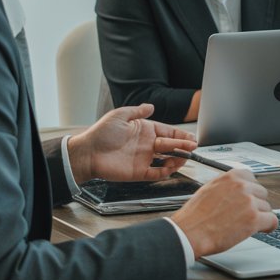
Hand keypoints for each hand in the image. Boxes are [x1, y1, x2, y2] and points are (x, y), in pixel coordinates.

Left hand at [69, 104, 196, 181]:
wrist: (87, 153)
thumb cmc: (101, 134)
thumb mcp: (119, 116)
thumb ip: (137, 111)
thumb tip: (151, 106)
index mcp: (145, 131)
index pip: (168, 133)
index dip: (181, 136)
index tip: (191, 138)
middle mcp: (146, 145)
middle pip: (171, 146)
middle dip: (183, 146)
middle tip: (192, 147)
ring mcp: (143, 159)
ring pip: (167, 160)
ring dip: (178, 159)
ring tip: (185, 157)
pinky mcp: (139, 173)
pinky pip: (156, 174)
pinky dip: (166, 172)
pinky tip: (172, 167)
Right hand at [169, 169, 277, 257]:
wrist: (189, 233)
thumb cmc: (194, 216)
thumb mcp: (210, 189)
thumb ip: (227, 186)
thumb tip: (240, 189)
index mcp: (231, 177)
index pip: (252, 178)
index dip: (251, 192)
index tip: (249, 199)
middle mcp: (242, 186)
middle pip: (261, 194)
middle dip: (255, 204)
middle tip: (244, 215)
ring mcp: (249, 202)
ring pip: (266, 208)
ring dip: (259, 216)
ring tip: (244, 224)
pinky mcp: (254, 219)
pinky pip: (272, 220)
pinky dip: (269, 226)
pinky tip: (264, 229)